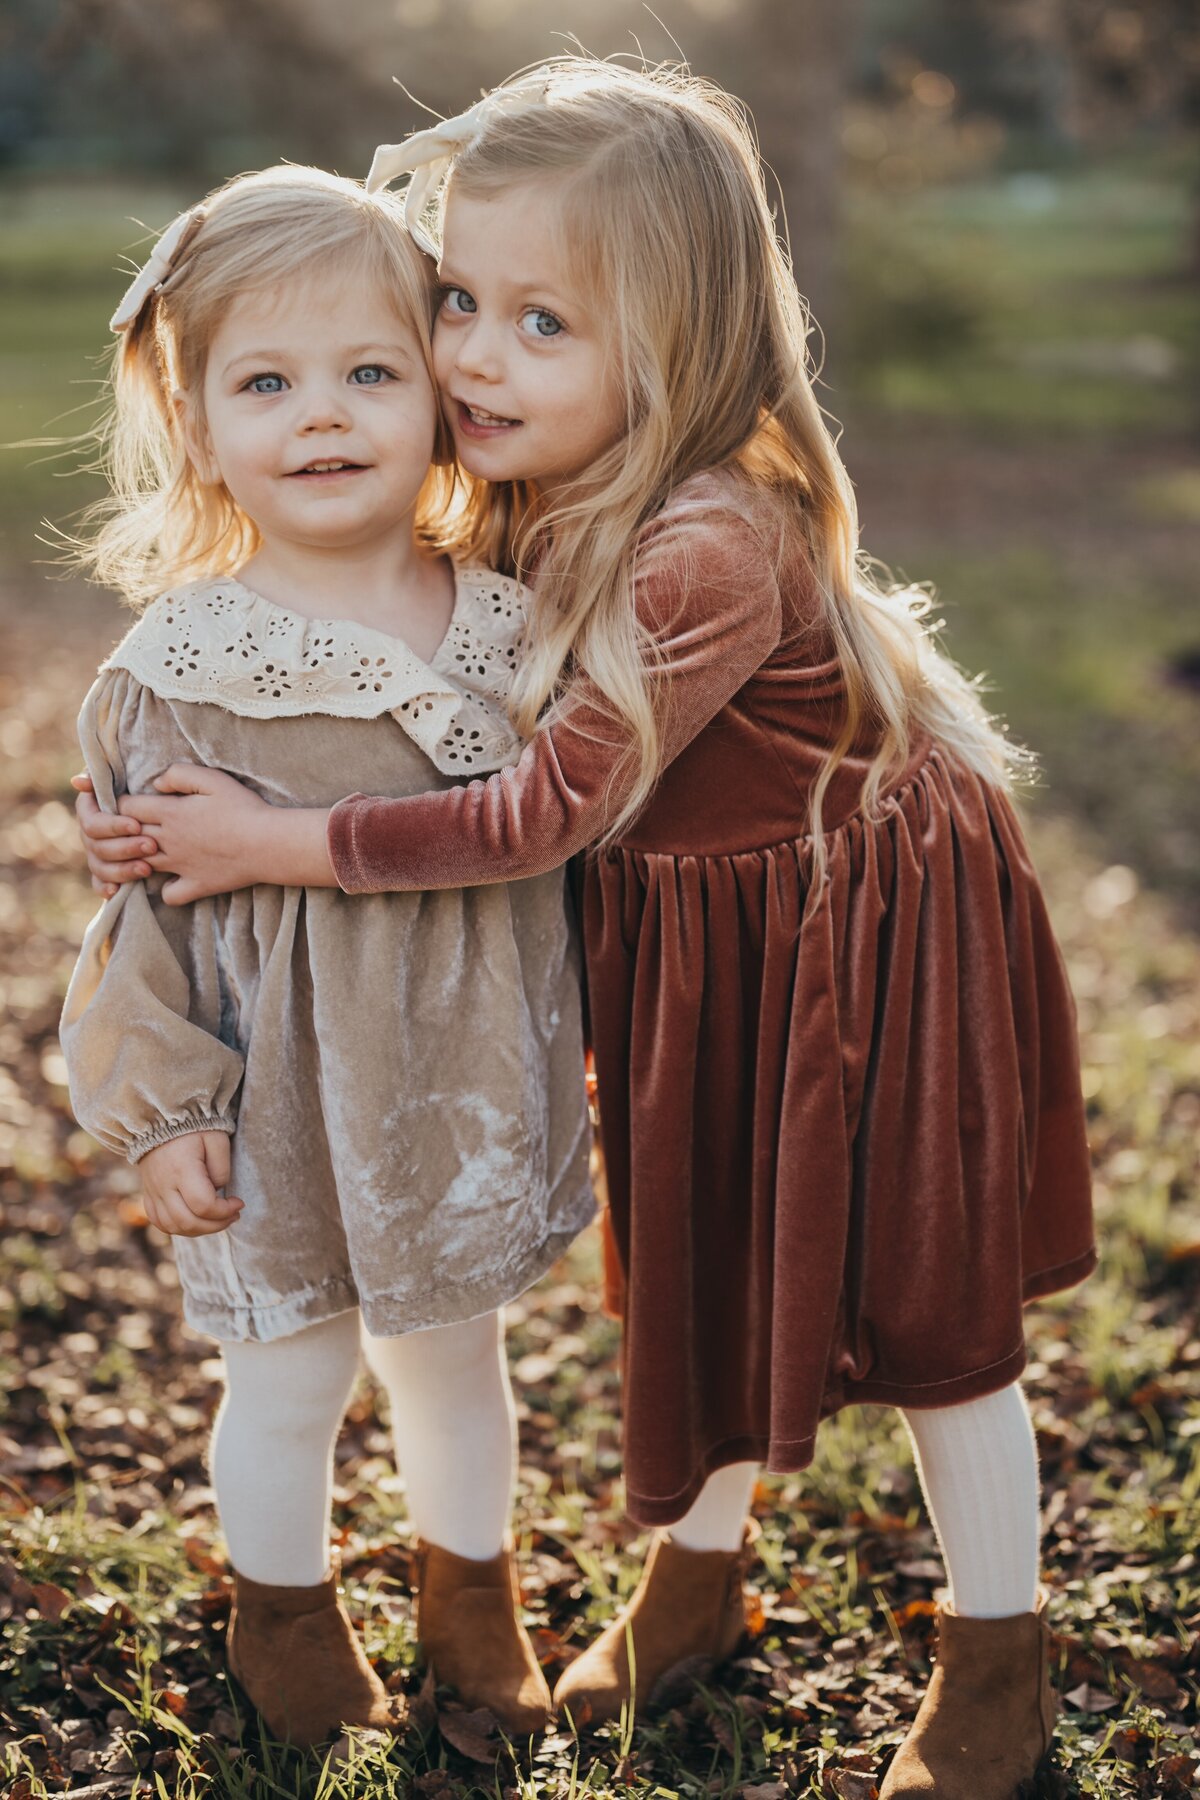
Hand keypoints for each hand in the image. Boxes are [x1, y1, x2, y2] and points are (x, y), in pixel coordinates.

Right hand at [73, 774, 158, 897]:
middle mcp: (88, 834)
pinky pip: (98, 884)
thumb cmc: (138, 786)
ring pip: (100, 868)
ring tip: (147, 869)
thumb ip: (103, 775)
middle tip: (151, 846)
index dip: (114, 826)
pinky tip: (116, 891)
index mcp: (89, 810)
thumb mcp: (123, 776)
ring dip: (122, 870)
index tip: (136, 825)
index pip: (93, 823)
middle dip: (125, 848)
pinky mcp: (104, 872)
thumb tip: (79, 782)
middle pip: (98, 847)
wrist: (153, 808)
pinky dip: (105, 889)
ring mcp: (95, 854)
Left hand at [113, 764, 272, 904]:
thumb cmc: (244, 808)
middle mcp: (169, 841)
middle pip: (129, 837)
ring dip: (139, 857)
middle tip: (135, 824)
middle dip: (124, 830)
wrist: (268, 843)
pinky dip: (166, 889)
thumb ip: (179, 774)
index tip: (131, 802)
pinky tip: (174, 878)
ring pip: (143, 864)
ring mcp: (181, 866)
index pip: (127, 808)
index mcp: (170, 813)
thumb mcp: (213, 778)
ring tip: (149, 849)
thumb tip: (157, 783)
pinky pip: (170, 895)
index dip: (122, 803)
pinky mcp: (197, 885)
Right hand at [138, 1131, 242, 1236]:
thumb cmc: (193, 1127)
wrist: (159, 1120)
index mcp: (182, 1169)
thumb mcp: (216, 1139)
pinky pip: (160, 1222)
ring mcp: (153, 1192)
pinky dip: (179, 1228)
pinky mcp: (149, 1194)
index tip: (239, 1203)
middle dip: (216, 1225)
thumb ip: (222, 1168)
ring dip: (199, 1230)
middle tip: (233, 1215)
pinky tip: (196, 1220)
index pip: (203, 1205)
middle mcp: (164, 1185)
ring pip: (173, 1227)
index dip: (225, 1211)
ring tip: (217, 1219)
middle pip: (188, 1222)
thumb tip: (219, 1191)